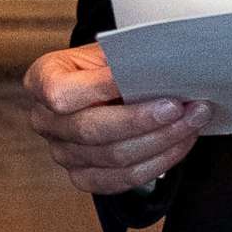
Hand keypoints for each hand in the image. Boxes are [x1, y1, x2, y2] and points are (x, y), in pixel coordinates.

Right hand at [23, 42, 211, 194]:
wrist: (98, 89)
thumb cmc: (102, 67)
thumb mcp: (104, 52)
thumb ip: (123, 61)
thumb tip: (159, 71)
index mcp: (41, 81)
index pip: (61, 93)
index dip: (100, 88)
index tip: (142, 79)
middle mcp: (44, 121)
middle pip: (92, 131)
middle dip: (143, 120)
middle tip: (181, 107)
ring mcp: (62, 153)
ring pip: (114, 158)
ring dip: (160, 141)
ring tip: (191, 121)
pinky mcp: (83, 177)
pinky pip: (123, 180)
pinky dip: (158, 162)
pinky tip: (178, 143)